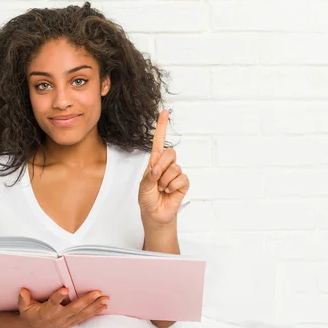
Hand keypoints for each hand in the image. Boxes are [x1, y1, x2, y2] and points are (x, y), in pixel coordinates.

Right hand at [17, 287, 107, 327]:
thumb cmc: (30, 315)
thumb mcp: (24, 307)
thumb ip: (24, 299)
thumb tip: (23, 290)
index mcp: (47, 311)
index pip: (53, 303)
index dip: (58, 297)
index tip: (64, 289)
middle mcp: (59, 316)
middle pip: (74, 309)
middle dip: (86, 301)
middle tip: (97, 293)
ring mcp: (67, 320)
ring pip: (83, 314)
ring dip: (95, 306)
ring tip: (105, 299)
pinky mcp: (72, 322)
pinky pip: (85, 317)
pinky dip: (95, 311)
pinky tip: (104, 306)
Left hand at [138, 109, 189, 225]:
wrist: (155, 214)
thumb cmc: (147, 199)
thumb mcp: (143, 187)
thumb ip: (149, 177)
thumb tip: (157, 169)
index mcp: (154, 162)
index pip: (159, 142)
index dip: (161, 127)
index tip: (164, 112)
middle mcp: (166, 165)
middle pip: (170, 153)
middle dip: (162, 165)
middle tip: (156, 178)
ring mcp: (175, 173)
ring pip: (175, 168)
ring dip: (165, 180)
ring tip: (161, 189)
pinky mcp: (183, 183)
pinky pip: (181, 178)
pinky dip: (173, 186)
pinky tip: (168, 191)